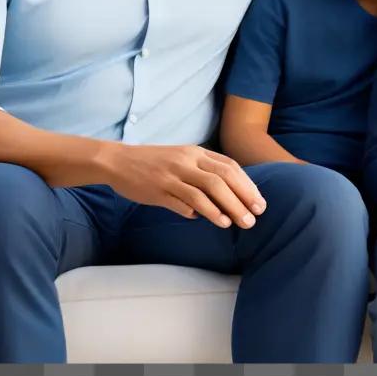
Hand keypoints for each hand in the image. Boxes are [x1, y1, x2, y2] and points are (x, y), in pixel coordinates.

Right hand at [102, 142, 266, 229]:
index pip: (229, 167)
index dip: (247, 185)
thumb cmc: (155, 163)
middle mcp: (187, 160)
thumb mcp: (183, 158)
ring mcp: (172, 174)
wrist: (118, 161)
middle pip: (222, 178)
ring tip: (237, 223)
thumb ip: (204, 172)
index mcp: (196, 152)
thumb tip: (229, 194)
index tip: (259, 202)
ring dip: (225, 208)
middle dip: (242, 198)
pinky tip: (212, 220)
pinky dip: (200, 211)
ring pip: (206, 190)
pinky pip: (183, 201)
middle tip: (255, 216)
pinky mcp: (158, 189)